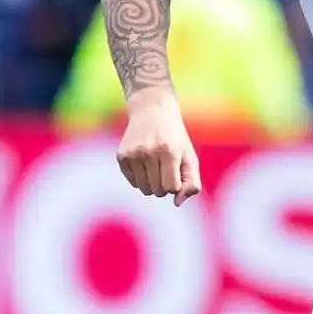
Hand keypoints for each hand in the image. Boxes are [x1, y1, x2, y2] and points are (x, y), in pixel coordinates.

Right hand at [117, 86, 200, 205]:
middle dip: (165, 184)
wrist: (151, 110)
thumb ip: (191, 182)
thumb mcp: (190, 156)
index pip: (172, 188)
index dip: (176, 182)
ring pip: (145, 190)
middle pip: (158, 191)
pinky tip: (144, 161)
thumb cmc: (175, 138)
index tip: (176, 169)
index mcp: (168, 151)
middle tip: (166, 165)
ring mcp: (132, 154)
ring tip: (156, 165)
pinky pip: (133, 183)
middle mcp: (148, 152)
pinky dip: (141, 178)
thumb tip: (177, 203)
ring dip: (153, 183)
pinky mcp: (121, 156)